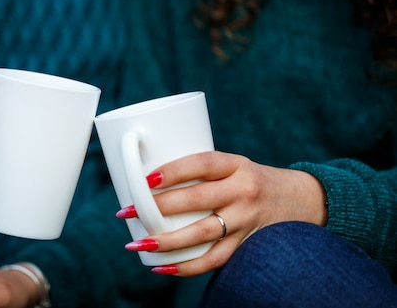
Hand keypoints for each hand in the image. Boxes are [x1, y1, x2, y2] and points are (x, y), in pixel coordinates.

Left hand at [118, 151, 327, 275]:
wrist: (303, 200)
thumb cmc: (251, 179)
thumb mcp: (233, 165)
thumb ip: (201, 172)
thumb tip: (146, 181)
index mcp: (236, 164)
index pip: (203, 162)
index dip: (174, 170)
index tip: (146, 178)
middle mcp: (243, 190)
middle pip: (197, 199)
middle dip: (157, 207)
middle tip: (127, 212)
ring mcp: (247, 220)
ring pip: (203, 233)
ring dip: (167, 241)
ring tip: (139, 244)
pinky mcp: (247, 244)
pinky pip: (215, 259)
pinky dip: (187, 267)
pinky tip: (162, 267)